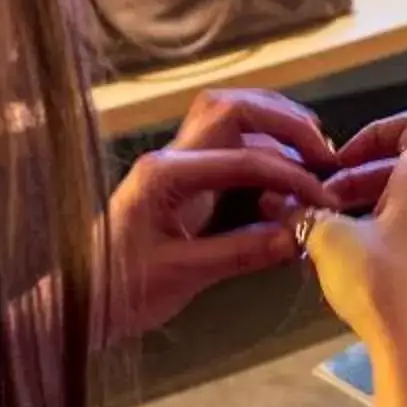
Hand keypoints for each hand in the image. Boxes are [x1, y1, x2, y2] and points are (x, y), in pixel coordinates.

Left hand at [103, 97, 337, 340]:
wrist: (83, 299)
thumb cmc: (121, 289)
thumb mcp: (182, 276)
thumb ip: (240, 253)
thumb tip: (298, 237)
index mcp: (165, 174)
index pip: (243, 158)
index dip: (291, 175)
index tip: (322, 198)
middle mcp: (171, 156)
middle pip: (235, 108)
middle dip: (286, 123)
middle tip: (324, 153)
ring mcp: (177, 163)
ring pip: (232, 117)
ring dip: (276, 126)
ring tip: (313, 153)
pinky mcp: (185, 178)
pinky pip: (229, 145)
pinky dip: (265, 147)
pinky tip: (286, 172)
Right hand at [305, 134, 406, 406]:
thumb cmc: (381, 283)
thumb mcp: (329, 241)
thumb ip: (303, 215)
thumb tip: (278, 201)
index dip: (378, 130)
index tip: (342, 158)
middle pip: (401, 174)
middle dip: (354, 182)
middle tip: (318, 205)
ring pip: (401, 212)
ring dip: (360, 216)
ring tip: (321, 242)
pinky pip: (406, 244)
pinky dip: (375, 245)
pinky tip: (343, 273)